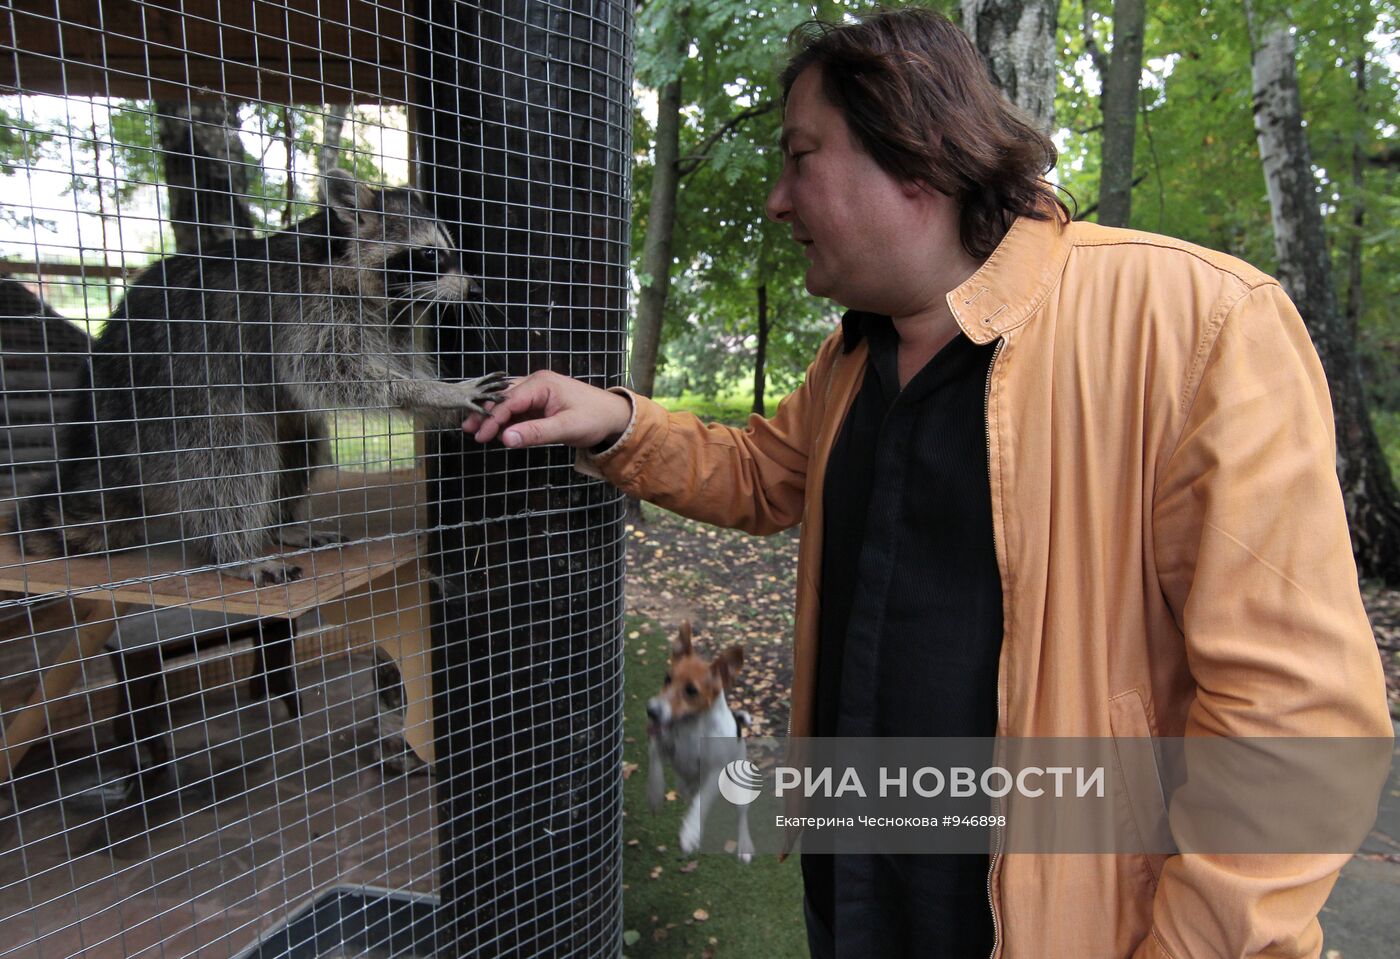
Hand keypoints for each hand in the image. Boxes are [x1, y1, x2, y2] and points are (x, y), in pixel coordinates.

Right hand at [462, 369, 631, 449]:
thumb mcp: (566, 428)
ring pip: (507, 403)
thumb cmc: (594, 418)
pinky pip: (517, 409)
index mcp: (542, 383)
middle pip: (503, 397)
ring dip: (492, 416)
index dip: (493, 418)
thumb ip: (536, 433)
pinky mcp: (539, 403)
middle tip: (468, 430)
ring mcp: (537, 393)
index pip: (509, 400)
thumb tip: (506, 439)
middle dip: (485, 413)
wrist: (614, 417)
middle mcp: (536, 383)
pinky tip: (494, 430)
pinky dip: (505, 420)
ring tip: (474, 431)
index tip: (480, 436)